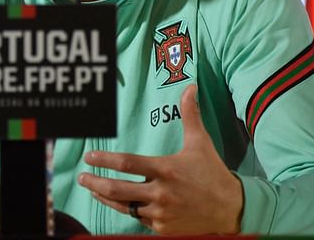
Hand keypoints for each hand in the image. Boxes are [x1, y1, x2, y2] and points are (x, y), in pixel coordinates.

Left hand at [77, 84, 242, 234]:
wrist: (230, 209)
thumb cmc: (212, 173)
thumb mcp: (200, 142)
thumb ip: (190, 115)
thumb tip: (189, 87)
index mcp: (166, 170)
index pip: (127, 163)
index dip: (104, 160)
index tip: (89, 156)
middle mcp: (160, 193)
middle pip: (117, 189)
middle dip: (95, 183)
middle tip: (82, 177)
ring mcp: (160, 213)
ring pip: (124, 207)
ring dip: (105, 198)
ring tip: (93, 190)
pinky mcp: (162, 228)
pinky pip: (138, 219)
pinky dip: (128, 211)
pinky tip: (120, 204)